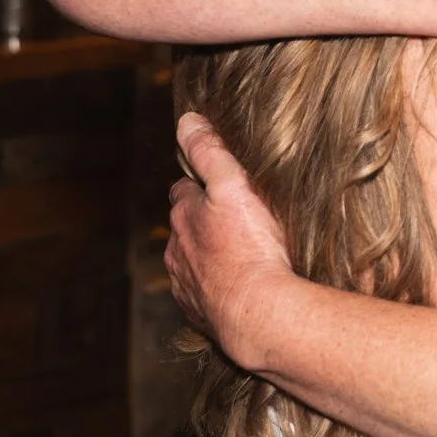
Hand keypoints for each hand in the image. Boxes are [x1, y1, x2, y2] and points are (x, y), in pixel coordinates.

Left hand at [166, 113, 296, 367]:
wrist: (260, 316)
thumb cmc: (252, 249)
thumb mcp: (234, 187)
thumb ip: (209, 152)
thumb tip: (187, 120)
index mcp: (183, 216)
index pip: (184, 190)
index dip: (201, 184)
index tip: (219, 183)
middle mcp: (177, 251)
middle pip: (186, 227)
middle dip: (203, 221)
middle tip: (235, 218)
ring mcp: (186, 285)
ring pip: (192, 261)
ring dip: (209, 255)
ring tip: (239, 254)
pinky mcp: (200, 315)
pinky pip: (204, 294)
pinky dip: (216, 287)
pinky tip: (239, 288)